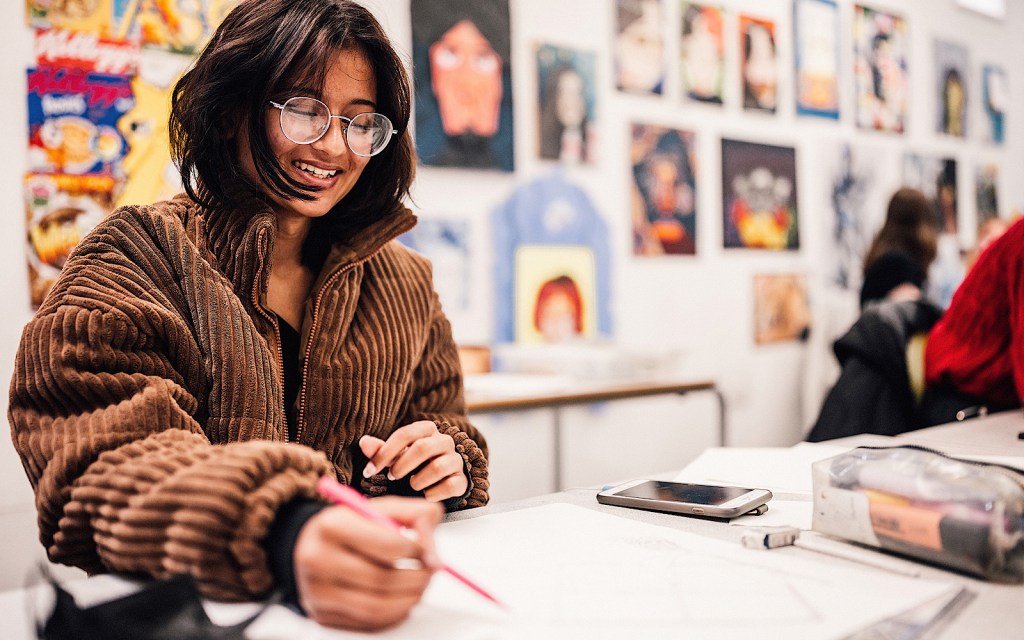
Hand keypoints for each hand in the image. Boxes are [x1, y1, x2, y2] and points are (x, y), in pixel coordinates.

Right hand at [293, 497, 441, 630]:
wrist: (310, 544)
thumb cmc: (350, 526)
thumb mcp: (380, 508)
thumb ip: (416, 516)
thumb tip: (433, 554)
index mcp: (333, 525)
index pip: (387, 545)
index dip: (417, 551)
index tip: (427, 552)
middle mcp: (318, 558)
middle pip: (382, 579)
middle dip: (417, 579)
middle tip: (429, 572)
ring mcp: (317, 590)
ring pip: (376, 607)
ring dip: (409, 600)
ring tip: (418, 586)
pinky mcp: (321, 613)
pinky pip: (367, 622)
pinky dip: (392, 614)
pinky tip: (400, 599)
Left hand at [360, 421, 468, 501]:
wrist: (442, 477)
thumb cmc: (414, 463)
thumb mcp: (397, 455)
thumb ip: (381, 450)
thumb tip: (363, 442)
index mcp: (427, 430)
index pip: (405, 434)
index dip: (385, 452)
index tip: (369, 470)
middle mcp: (444, 441)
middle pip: (423, 448)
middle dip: (402, 465)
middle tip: (391, 476)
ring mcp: (456, 460)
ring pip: (437, 467)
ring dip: (418, 481)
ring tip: (411, 484)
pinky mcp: (462, 479)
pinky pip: (450, 486)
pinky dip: (434, 493)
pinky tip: (426, 494)